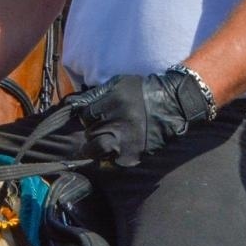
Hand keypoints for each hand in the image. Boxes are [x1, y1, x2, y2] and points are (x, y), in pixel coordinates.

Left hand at [71, 69, 214, 167]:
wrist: (170, 105)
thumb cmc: (142, 92)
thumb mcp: (119, 83)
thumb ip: (97, 93)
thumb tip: (75, 103)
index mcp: (110, 103)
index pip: (85, 115)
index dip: (90, 117)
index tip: (96, 117)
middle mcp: (115, 122)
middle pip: (89, 132)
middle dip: (93, 131)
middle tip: (103, 129)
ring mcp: (122, 140)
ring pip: (95, 149)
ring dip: (96, 147)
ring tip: (103, 144)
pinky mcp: (131, 155)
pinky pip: (110, 162)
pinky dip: (110, 158)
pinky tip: (117, 151)